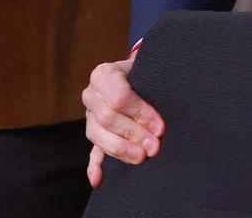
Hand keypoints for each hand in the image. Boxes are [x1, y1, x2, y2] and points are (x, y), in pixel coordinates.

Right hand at [82, 56, 164, 187]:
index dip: (141, 114)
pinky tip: (98, 179)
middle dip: (134, 134)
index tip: (160, 127)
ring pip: (98, 136)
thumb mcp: (147, 72)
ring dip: (121, 149)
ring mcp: (89, 116)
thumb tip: (162, 118)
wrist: (134, 75)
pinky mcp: (93, 133)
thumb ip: (153, 87)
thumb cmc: (145, 74)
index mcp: (104, 75)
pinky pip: (91, 151)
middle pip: (108, 119)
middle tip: (154, 146)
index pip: (119, 98)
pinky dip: (95, 167)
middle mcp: (92, 95)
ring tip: (141, 157)